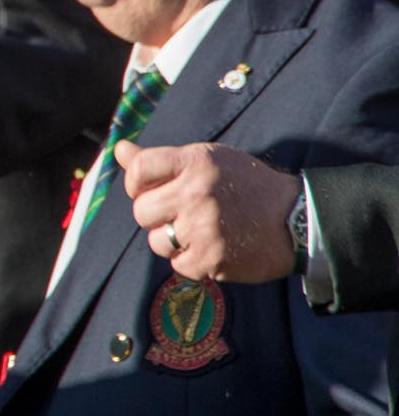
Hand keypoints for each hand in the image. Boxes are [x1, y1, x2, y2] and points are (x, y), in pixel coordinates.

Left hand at [115, 140, 300, 282]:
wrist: (297, 219)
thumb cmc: (246, 186)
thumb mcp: (208, 160)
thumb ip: (160, 159)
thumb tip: (119, 151)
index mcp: (195, 162)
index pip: (138, 169)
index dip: (136, 183)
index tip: (149, 189)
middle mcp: (197, 192)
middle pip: (141, 211)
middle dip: (155, 216)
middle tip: (180, 214)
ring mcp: (204, 227)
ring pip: (155, 241)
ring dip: (171, 241)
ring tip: (199, 232)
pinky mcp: (212, 259)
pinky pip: (177, 265)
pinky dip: (190, 261)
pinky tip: (211, 248)